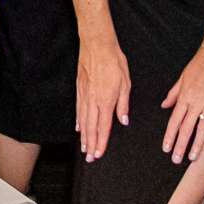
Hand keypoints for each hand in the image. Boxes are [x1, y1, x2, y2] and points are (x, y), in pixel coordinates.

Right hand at [75, 35, 129, 161]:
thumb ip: (123, 104)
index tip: (99, 154)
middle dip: (90, 144)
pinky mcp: (79, 89)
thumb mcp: (125, 82)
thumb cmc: (114, 61)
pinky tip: (78, 128)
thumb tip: (123, 120)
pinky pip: (78, 109)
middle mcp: (93, 100)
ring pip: (83, 120)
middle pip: (91, 128)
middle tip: (89, 158)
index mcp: (106, 100)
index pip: (104, 127)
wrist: (97, 45)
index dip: (101, 142)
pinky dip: (78, 120)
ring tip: (83, 147)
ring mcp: (84, 95)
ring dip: (83, 136)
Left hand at [161, 49, 203, 163]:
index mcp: (185, 96)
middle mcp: (197, 102)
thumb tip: (164, 105)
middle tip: (176, 160)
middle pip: (186, 128)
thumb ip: (174, 93)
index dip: (169, 136)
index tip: (165, 148)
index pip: (174, 120)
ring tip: (192, 158)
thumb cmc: (200, 64)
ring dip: (197, 145)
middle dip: (180, 145)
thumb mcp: (182, 78)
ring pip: (202, 128)